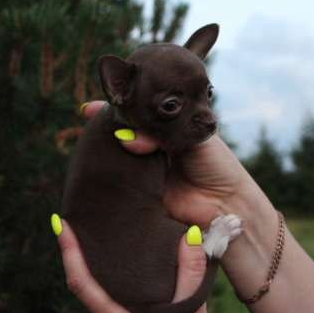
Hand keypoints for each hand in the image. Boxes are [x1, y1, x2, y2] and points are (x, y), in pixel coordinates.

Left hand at [56, 218, 215, 312]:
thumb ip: (190, 274)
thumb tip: (189, 235)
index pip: (81, 283)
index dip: (69, 252)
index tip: (60, 225)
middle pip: (85, 284)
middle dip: (79, 252)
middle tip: (79, 220)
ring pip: (98, 292)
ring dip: (96, 266)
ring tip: (99, 236)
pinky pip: (109, 300)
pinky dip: (109, 279)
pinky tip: (121, 265)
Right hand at [81, 101, 259, 227]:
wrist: (227, 204)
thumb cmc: (217, 166)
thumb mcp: (192, 139)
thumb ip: (161, 135)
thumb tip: (127, 140)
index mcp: (167, 131)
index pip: (138, 116)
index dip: (116, 112)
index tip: (90, 108)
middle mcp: (154, 150)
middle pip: (124, 135)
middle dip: (107, 128)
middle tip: (87, 119)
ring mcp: (145, 172)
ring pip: (121, 157)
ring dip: (107, 151)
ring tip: (92, 140)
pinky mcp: (141, 194)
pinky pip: (123, 182)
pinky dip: (113, 175)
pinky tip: (102, 167)